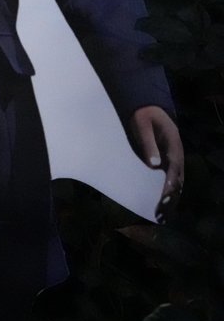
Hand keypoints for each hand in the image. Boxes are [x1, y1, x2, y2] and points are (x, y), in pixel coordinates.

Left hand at [129, 105, 183, 221]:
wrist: (146, 107)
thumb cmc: (143, 116)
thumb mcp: (142, 126)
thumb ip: (148, 143)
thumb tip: (154, 164)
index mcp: (173, 145)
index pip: (174, 168)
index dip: (170, 183)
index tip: (165, 197)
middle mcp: (176, 153)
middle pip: (178, 178)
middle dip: (172, 195)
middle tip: (163, 212)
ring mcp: (172, 158)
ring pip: (176, 180)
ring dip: (171, 196)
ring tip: (163, 213)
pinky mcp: (165, 160)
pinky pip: (169, 177)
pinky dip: (168, 190)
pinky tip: (162, 202)